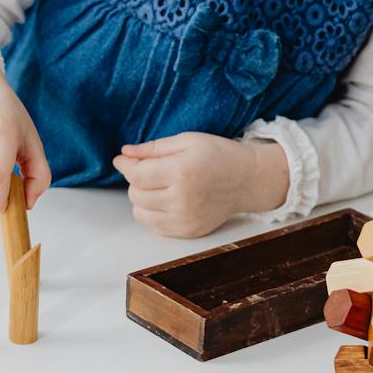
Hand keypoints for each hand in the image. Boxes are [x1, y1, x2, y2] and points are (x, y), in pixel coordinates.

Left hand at [112, 132, 288, 238]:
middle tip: (151, 169)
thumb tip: (125, 153)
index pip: (137, 175)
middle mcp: (182, 199)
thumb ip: (154, 148)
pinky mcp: (189, 232)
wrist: (248, 180)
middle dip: (136, 180)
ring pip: (141, 213)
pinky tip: (166, 200)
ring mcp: (186, 219)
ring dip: (142, 198)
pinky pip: (154, 226)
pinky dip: (153, 213)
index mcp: (182, 171)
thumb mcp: (188, 140)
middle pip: (136, 194)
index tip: (124, 158)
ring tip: (159, 185)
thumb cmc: (219, 155)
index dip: (126, 165)